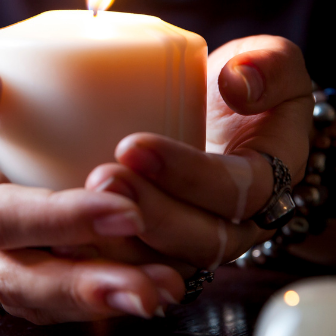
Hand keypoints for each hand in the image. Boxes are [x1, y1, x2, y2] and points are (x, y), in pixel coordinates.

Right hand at [0, 37, 183, 322]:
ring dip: (94, 304)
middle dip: (84, 286)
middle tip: (153, 288)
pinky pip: (33, 297)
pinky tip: (137, 287)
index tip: (124, 210)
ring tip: (161, 294)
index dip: (56, 219)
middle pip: (10, 276)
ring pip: (25, 299)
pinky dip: (85, 301)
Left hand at [85, 35, 312, 270]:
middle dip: (150, 214)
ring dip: (122, 244)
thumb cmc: (242, 87)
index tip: (133, 145)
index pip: (237, 191)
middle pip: (201, 240)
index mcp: (268, 182)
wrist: (217, 118)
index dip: (188, 174)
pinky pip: (137, 272)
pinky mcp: (161, 253)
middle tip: (101, 180)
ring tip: (77, 211)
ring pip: (165, 265)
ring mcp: (196, 245)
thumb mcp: (271, 64)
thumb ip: (270, 64)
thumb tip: (238, 81)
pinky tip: (63, 239)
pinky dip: (102, 260)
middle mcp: (237, 226)